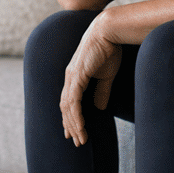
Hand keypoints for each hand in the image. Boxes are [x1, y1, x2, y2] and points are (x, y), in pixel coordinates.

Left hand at [60, 17, 121, 146]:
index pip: (68, 101)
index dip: (71, 117)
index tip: (74, 132)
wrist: (109, 31)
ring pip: (67, 107)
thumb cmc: (109, 49)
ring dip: (73, 125)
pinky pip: (73, 102)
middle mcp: (69, 76)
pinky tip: (80, 128)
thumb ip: (101, 91)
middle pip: (65, 107)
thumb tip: (99, 107)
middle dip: (70, 125)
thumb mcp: (106, 75)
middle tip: (76, 141)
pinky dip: (76, 116)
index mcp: (75, 75)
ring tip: (80, 139)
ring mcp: (71, 76)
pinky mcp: (77, 76)